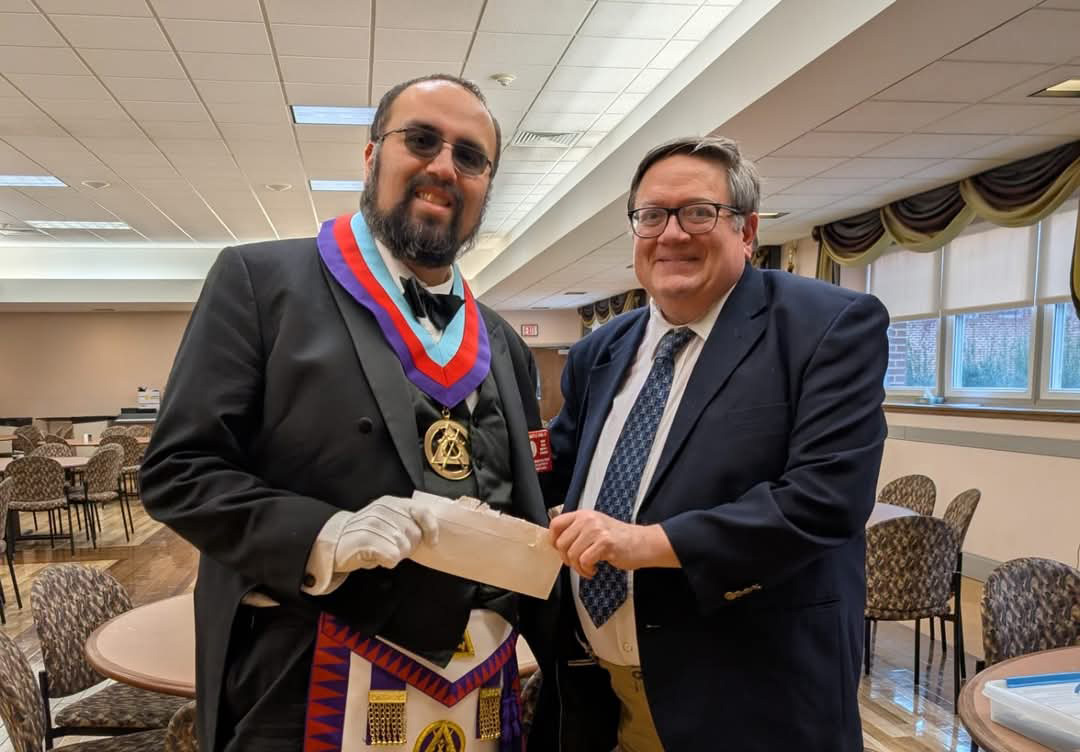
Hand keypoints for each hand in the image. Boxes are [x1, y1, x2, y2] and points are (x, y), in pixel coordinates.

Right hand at [333, 496, 438, 571]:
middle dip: (408, 547)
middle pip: (415, 535)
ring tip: (382, 551)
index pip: (422, 511)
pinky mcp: (366, 539)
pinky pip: (392, 557)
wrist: (334, 543)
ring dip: (396, 555)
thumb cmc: (364, 534)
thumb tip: (430, 534)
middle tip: (392, 548)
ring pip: (404, 548)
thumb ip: (405, 520)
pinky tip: (377, 557)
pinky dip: (387, 562)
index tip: (431, 542)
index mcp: (391, 503)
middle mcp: (383, 510)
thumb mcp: (386, 519)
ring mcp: (374, 523)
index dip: (431, 528)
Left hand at [550, 510, 677, 577]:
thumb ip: (577, 531)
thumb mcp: (595, 527)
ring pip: (572, 555)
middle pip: (561, 543)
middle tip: (578, 563)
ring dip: (578, 567)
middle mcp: (588, 519)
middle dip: (567, 559)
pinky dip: (587, 570)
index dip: (553, 540)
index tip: (560, 551)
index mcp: (583, 515)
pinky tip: (595, 569)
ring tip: (589, 568)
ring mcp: (596, 530)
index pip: (555, 524)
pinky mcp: (605, 543)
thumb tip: (556, 544)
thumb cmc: (619, 539)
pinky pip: (584, 561)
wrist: (643, 543)